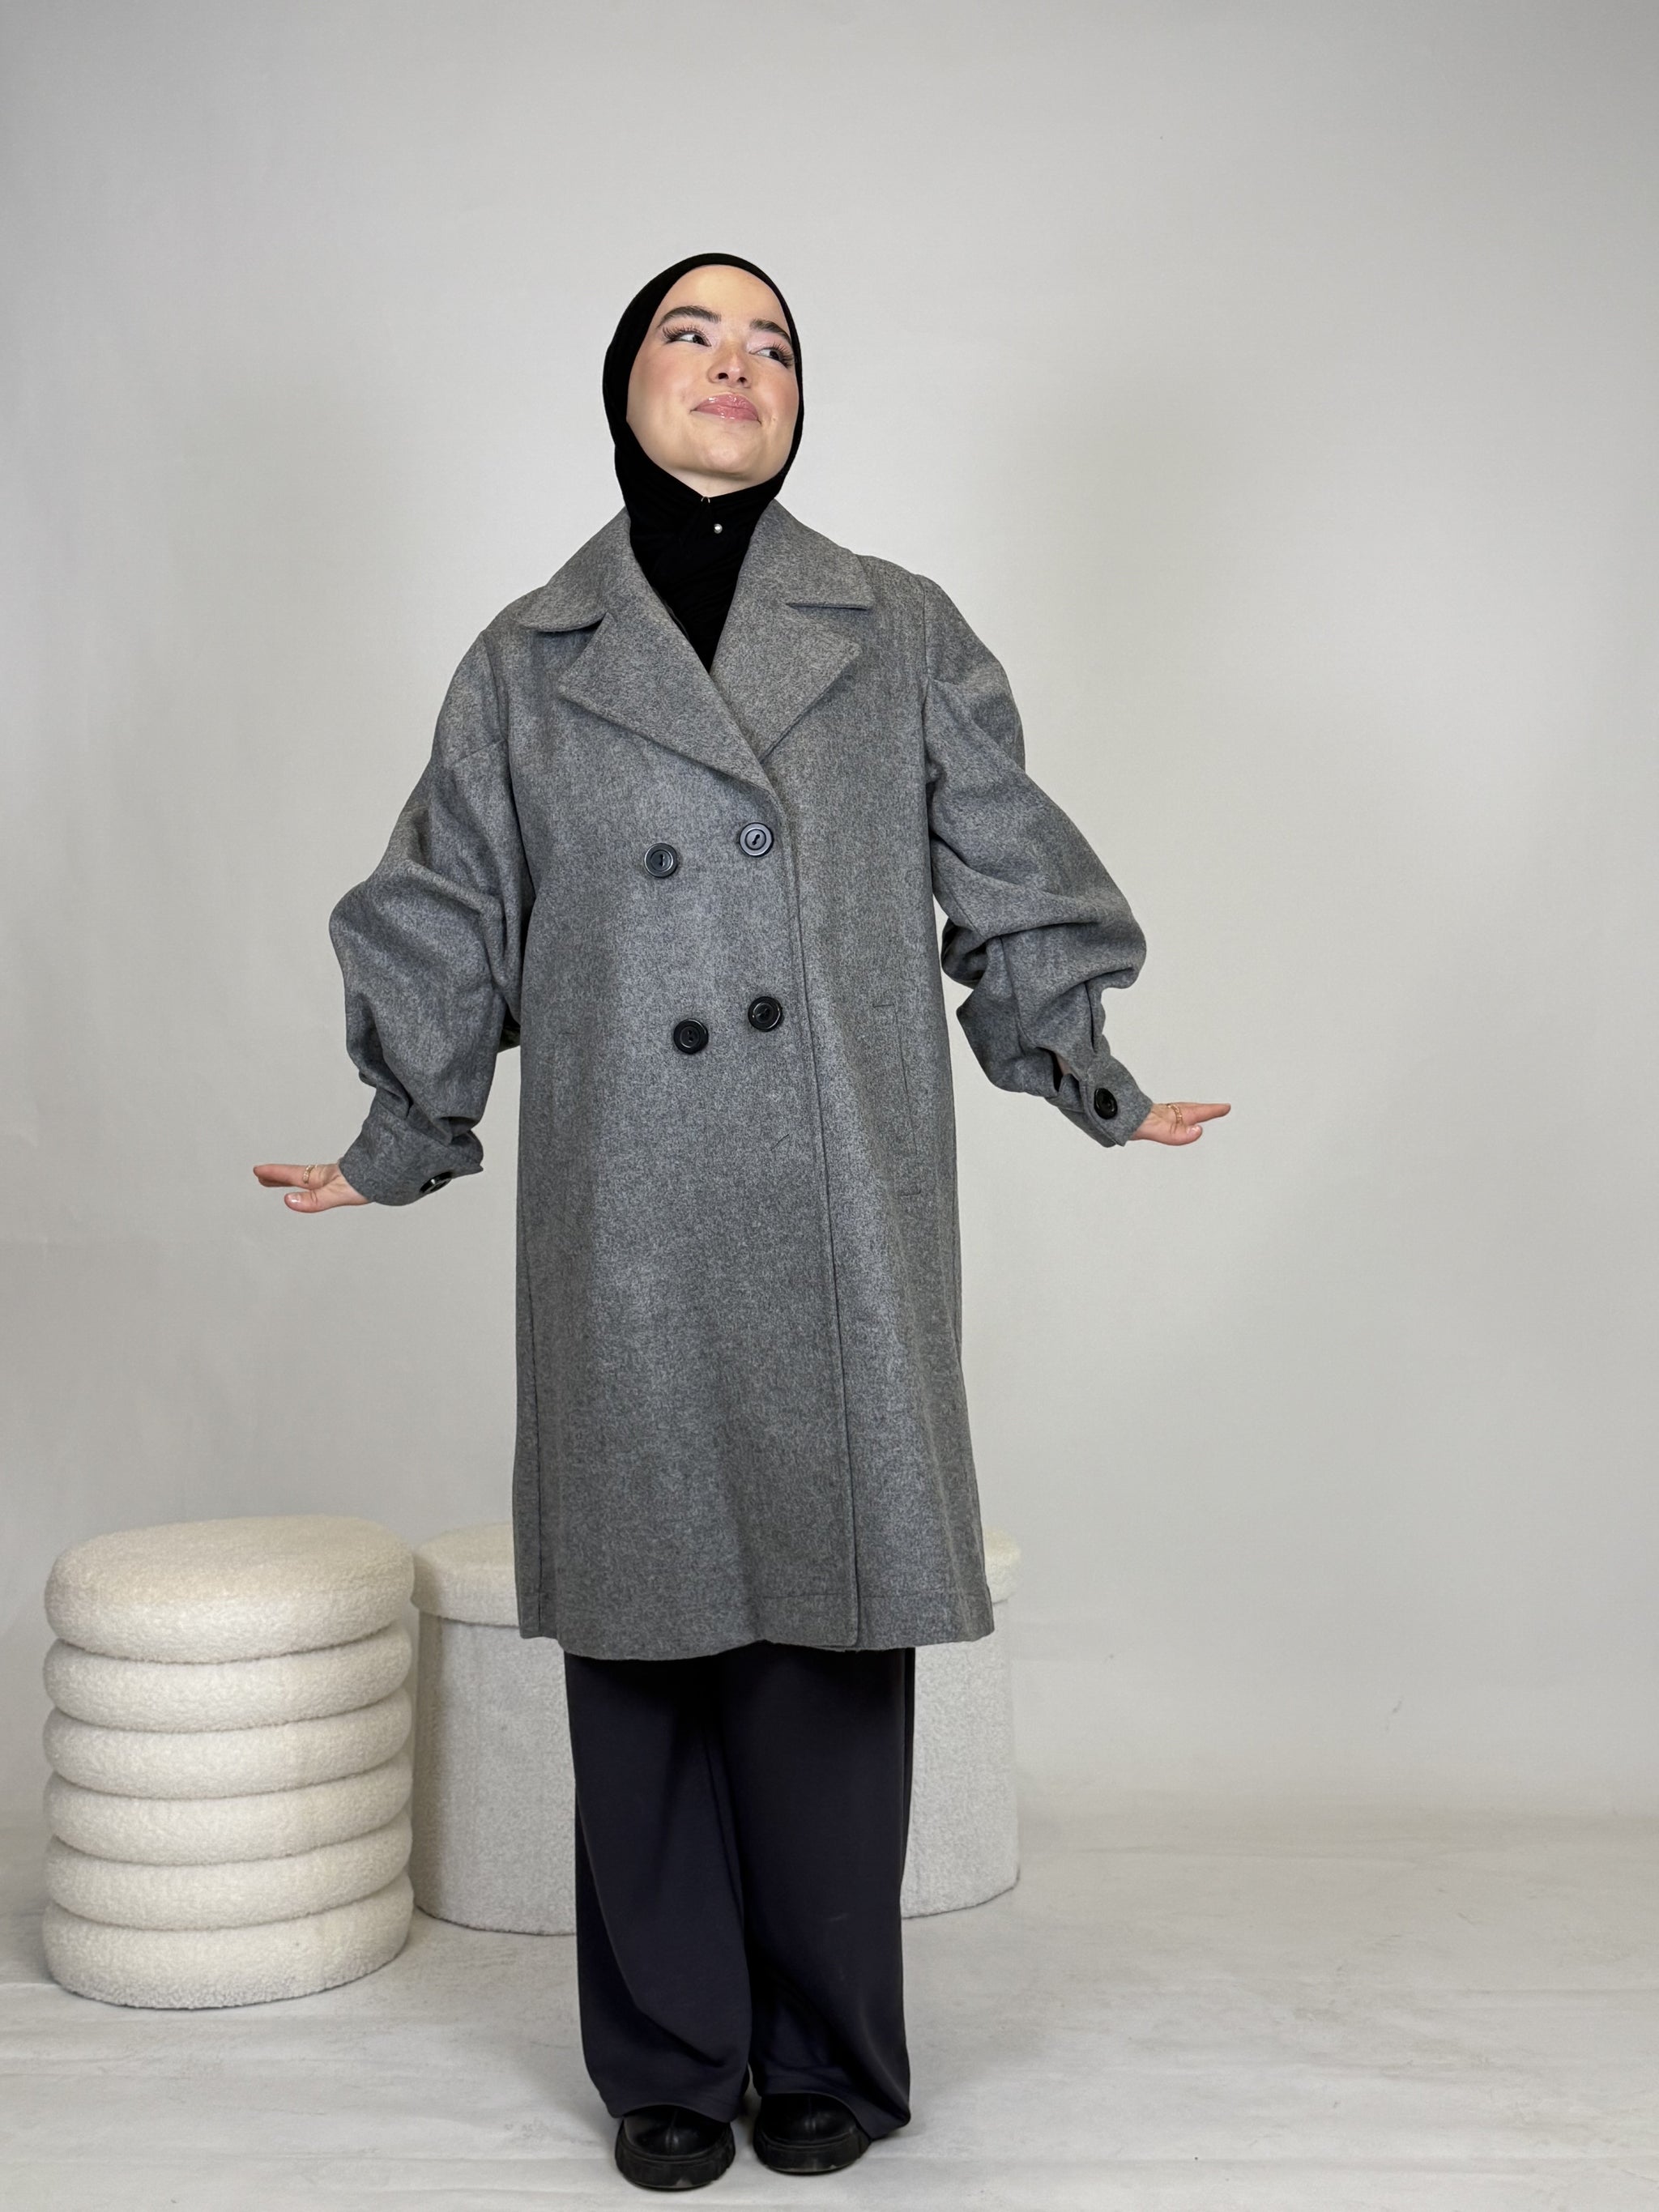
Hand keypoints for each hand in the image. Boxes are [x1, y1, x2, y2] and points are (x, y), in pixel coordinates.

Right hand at [252, 1161, 368, 1212]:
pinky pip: (323, 1181)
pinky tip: (320, 1185)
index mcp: (321, 1178)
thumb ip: (313, 1200)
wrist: (392, 1173)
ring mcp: (337, 1177)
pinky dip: (314, 1182)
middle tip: (262, 1177)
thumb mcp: (336, 1193)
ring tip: (285, 1181)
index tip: (257, 1171)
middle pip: (297, 1175)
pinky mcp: (348, 1180)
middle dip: (279, 1176)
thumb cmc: (367, 1182)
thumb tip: (288, 1201)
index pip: (292, 1175)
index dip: (274, 1174)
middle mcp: (327, 1176)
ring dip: (295, 1178)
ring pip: (310, 1177)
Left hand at [1129, 1101, 1230, 1145]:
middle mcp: (1163, 1114)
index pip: (1194, 1113)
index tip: (1226, 1108)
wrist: (1103, 1112)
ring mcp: (1154, 1116)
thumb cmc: (1125, 1120)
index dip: (1210, 1111)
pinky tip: (1169, 1121)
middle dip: (1206, 1110)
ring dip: (1191, 1112)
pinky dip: (1174, 1117)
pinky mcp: (1144, 1120)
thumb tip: (1198, 1131)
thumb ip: (1175, 1133)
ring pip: (1177, 1112)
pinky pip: (1165, 1117)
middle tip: (1221, 1108)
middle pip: (1189, 1110)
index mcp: (1168, 1116)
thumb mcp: (1153, 1129)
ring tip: (1199, 1113)